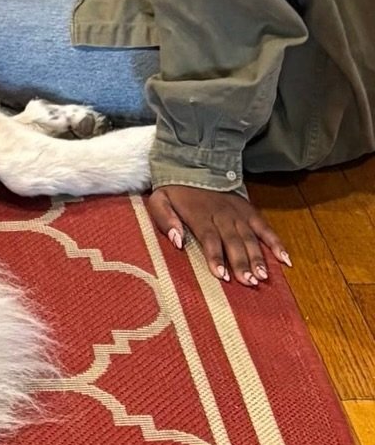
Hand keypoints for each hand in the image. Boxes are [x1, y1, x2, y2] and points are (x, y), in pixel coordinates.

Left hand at [148, 183, 290, 286]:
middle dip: (241, 262)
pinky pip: (264, 227)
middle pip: (233, 241)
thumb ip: (164, 219)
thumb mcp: (159, 200)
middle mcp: (221, 215)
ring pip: (249, 237)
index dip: (216, 257)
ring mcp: (238, 213)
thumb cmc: (176, 189)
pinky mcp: (249, 211)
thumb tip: (177, 241)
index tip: (222, 275)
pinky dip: (276, 242)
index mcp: (199, 214)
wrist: (193, 162)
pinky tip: (285, 260)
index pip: (209, 238)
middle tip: (249, 281)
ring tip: (263, 276)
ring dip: (257, 257)